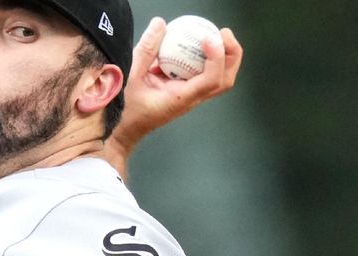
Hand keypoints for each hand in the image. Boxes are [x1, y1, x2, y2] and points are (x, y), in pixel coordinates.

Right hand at [105, 17, 243, 176]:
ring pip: (220, 79)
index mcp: (181, 98)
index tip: (208, 38)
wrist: (127, 128)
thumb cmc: (127, 109)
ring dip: (224, 57)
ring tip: (215, 36)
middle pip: (225, 80)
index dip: (216, 57)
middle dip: (231, 55)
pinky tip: (199, 44)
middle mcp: (191, 99)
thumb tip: (160, 25)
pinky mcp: (188, 92)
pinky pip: (206, 75)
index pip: (211, 80)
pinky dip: (209, 58)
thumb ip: (146, 49)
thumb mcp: (131, 76)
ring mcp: (192, 97)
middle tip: (221, 33)